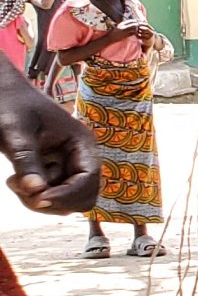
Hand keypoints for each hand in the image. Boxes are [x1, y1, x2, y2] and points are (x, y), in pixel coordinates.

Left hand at [0, 67, 98, 214]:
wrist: (2, 94)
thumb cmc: (10, 106)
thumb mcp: (15, 133)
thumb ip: (26, 161)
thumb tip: (36, 191)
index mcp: (81, 141)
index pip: (89, 178)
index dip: (67, 194)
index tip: (38, 199)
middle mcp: (80, 155)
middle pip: (84, 195)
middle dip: (56, 200)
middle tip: (23, 190)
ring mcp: (67, 164)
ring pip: (67, 200)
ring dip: (42, 198)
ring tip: (15, 181)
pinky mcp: (52, 170)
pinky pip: (52, 195)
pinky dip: (35, 195)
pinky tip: (17, 180)